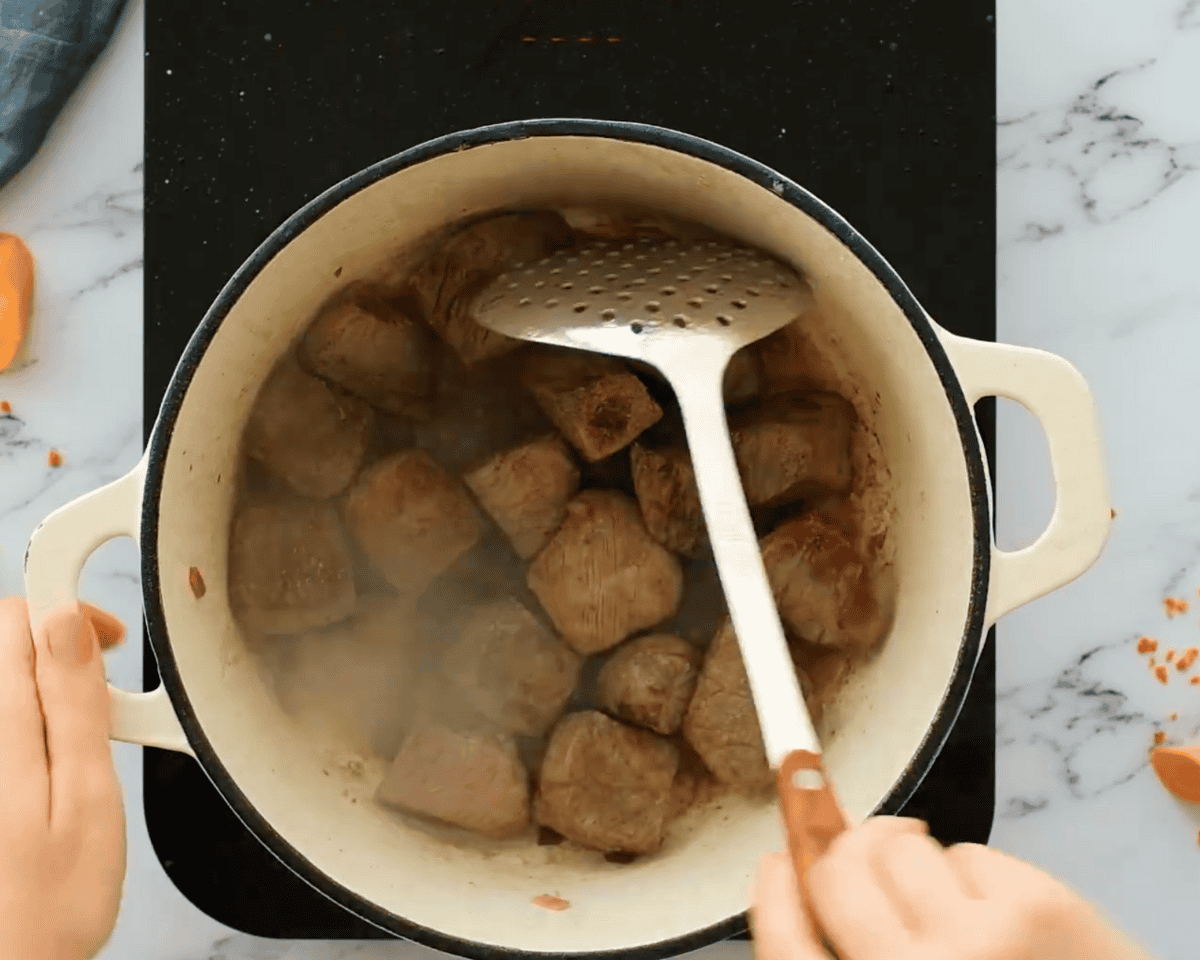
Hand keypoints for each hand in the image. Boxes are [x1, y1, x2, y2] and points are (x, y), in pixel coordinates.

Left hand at [0, 598, 126, 959]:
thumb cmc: (45, 906)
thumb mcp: (85, 798)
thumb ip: (73, 703)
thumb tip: (64, 621)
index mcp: (0, 730)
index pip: (16, 618)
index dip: (70, 614)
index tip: (108, 642)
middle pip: (4, 647)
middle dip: (58, 651)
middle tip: (101, 695)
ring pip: (3, 687)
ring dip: (41, 689)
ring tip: (77, 736)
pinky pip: (4, 727)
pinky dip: (27, 727)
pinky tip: (45, 765)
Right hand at [752, 815, 1155, 959]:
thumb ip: (858, 958)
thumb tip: (798, 874)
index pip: (787, 945)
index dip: (775, 895)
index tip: (779, 862)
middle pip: (836, 873)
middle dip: (849, 851)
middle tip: (872, 854)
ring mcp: (974, 946)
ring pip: (899, 846)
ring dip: (919, 862)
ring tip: (959, 908)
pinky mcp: (1034, 909)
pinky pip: (969, 852)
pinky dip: (982, 876)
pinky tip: (1011, 922)